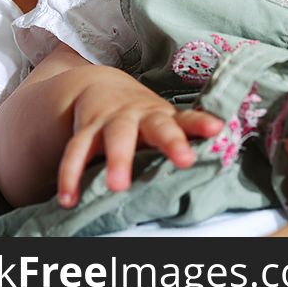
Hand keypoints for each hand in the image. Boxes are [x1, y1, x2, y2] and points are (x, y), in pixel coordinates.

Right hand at [56, 65, 221, 206]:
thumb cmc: (142, 117)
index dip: (202, 124)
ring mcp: (112, 121)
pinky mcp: (86, 131)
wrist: (100, 87)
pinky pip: (76, 152)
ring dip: (117, 160)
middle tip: (184, 160)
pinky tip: (69, 199)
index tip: (217, 128)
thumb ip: (185, 137)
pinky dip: (70, 175)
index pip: (188, 120)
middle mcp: (140, 116)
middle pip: (158, 126)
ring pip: (116, 137)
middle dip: (171, 141)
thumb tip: (218, 156)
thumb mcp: (164, 121)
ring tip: (117, 186)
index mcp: (163, 116)